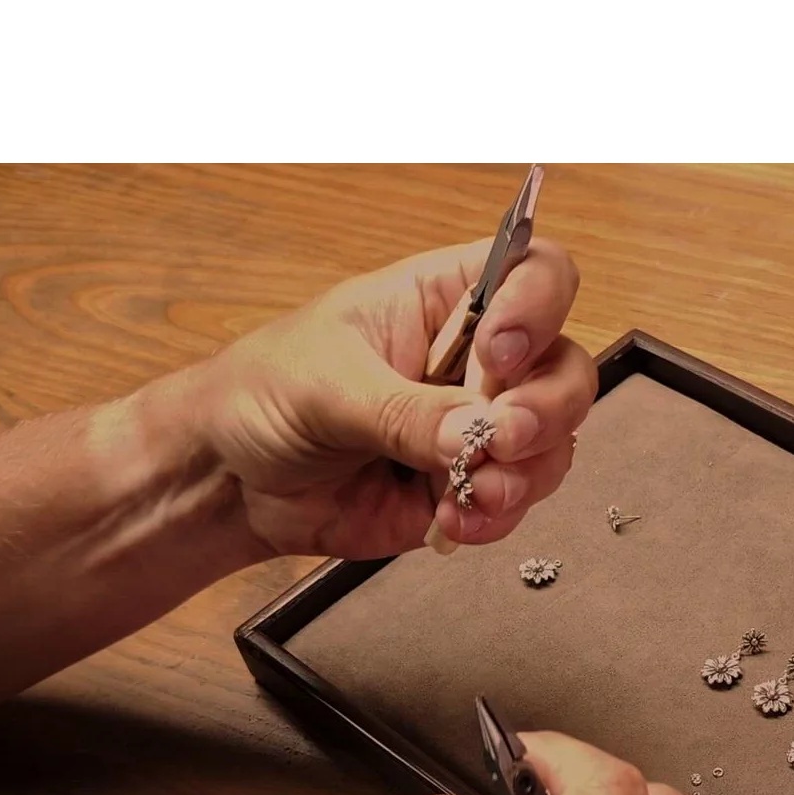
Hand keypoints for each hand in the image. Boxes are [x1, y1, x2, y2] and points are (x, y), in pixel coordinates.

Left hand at [163, 235, 594, 558]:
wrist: (230, 480)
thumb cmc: (263, 395)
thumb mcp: (327, 387)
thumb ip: (405, 411)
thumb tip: (475, 433)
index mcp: (444, 299)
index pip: (537, 273)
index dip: (540, 306)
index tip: (499, 352)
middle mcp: (475, 360)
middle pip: (562, 369)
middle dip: (546, 410)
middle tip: (503, 439)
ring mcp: (475, 428)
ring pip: (551, 445)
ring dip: (524, 475)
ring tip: (471, 493)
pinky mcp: (464, 488)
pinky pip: (513, 503)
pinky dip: (494, 517)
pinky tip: (451, 521)